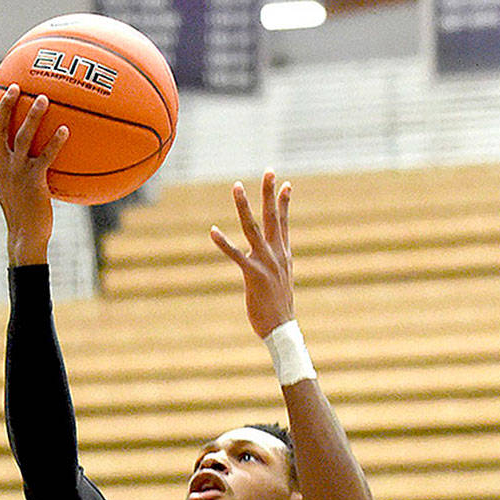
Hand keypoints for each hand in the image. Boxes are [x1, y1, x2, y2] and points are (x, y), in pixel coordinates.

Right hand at [0, 85, 68, 265]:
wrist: (24, 235)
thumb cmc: (24, 213)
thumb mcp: (14, 189)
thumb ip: (16, 170)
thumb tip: (31, 155)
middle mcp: (2, 166)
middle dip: (4, 105)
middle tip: (14, 86)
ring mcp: (16, 173)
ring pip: (20, 138)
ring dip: (32, 116)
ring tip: (43, 98)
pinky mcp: (32, 182)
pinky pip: (45, 157)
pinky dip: (55, 142)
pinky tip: (65, 130)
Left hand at [210, 169, 293, 338]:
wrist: (281, 329)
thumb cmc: (278, 307)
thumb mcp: (280, 280)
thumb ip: (275, 264)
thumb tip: (268, 256)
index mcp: (284, 255)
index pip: (285, 223)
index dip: (285, 203)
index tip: (286, 183)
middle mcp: (277, 254)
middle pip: (274, 217)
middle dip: (270, 193)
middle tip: (269, 170)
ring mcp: (266, 263)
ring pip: (253, 228)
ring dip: (244, 206)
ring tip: (237, 186)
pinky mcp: (253, 275)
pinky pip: (236, 255)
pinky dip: (224, 242)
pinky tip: (213, 231)